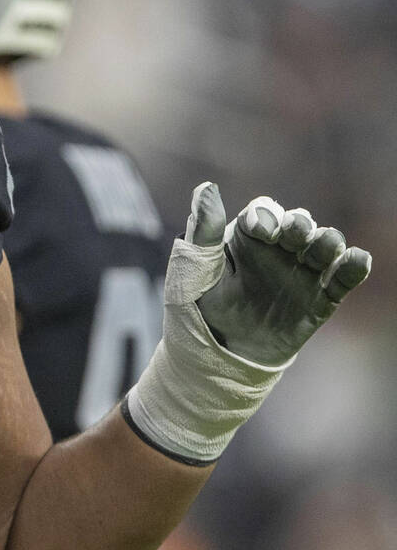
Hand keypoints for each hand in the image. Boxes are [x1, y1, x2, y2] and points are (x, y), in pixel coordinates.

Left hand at [124, 182, 371, 463]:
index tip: (261, 230)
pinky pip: (342, 279)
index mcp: (243, 240)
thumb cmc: (196, 312)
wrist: (214, 361)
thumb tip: (205, 188)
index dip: (266, 217)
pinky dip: (353, 267)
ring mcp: (299, 275)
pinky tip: (357, 261)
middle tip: (294, 236)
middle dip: (299, 225)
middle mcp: (275, 252)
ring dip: (327, 241)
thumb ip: (202, 233)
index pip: (263, 214)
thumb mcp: (193, 273)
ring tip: (322, 247)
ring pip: (323, 246)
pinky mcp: (318, 301)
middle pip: (298, 225)